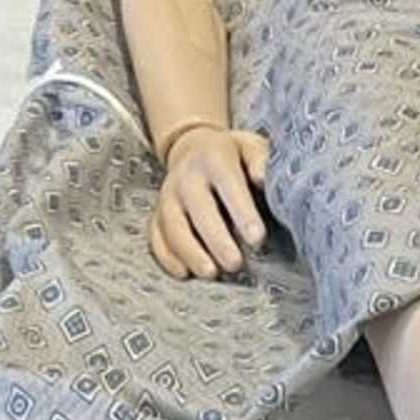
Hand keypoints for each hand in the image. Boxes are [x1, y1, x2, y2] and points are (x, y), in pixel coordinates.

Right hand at [150, 123, 274, 276]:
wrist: (192, 147)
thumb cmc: (231, 154)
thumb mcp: (250, 146)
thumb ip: (261, 160)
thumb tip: (264, 178)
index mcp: (214, 158)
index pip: (228, 185)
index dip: (242, 212)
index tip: (257, 238)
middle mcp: (186, 177)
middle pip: (198, 210)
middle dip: (216, 239)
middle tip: (235, 264)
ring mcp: (167, 197)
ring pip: (173, 227)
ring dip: (190, 252)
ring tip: (210, 273)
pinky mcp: (156, 214)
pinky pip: (155, 236)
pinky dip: (167, 256)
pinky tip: (184, 273)